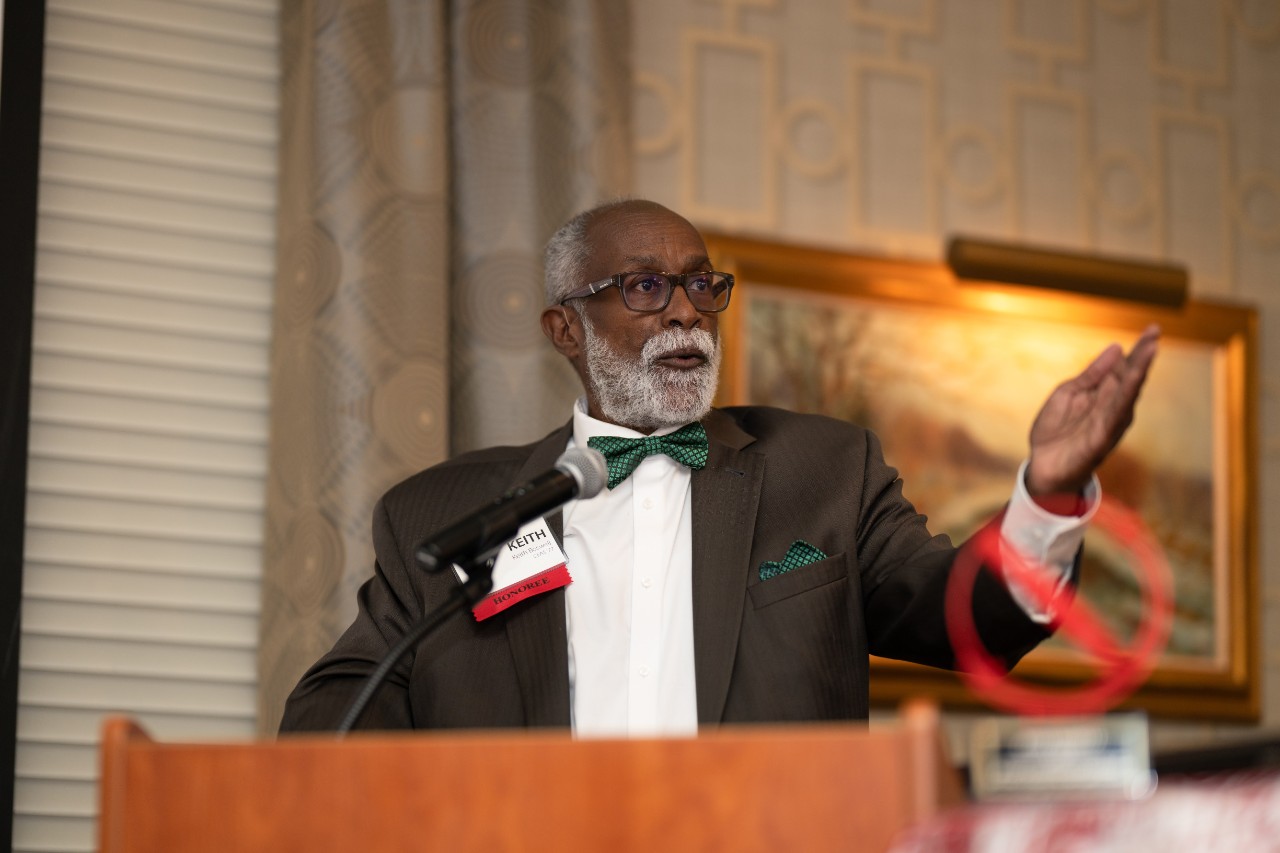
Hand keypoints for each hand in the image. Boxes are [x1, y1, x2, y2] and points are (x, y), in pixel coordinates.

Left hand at [1025, 324, 1159, 503]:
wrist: (1043, 465)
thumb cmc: (1056, 431)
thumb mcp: (1069, 392)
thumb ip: (1092, 374)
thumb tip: (1117, 347)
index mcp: (1104, 394)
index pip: (1124, 368)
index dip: (1138, 349)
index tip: (1153, 329)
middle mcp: (1113, 407)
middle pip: (1131, 377)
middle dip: (1144, 355)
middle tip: (1156, 331)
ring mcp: (1110, 422)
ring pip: (1129, 393)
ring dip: (1139, 371)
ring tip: (1150, 349)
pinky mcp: (1102, 436)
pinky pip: (1116, 413)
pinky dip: (1125, 395)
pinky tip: (1132, 380)